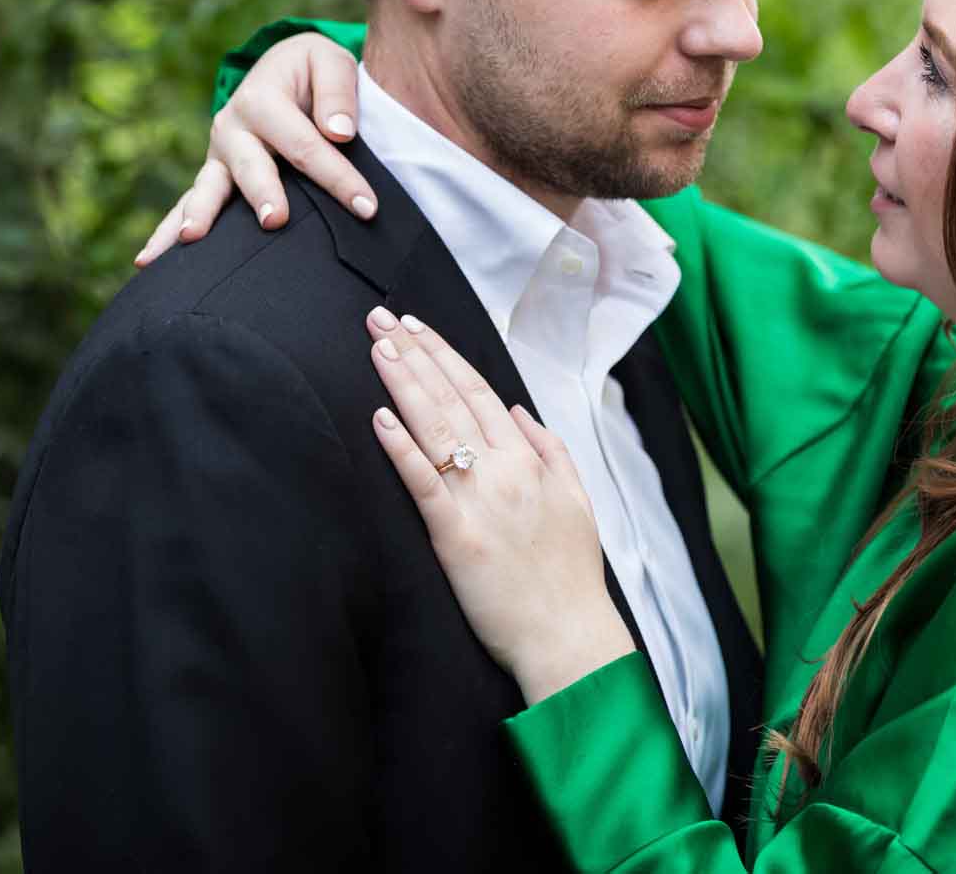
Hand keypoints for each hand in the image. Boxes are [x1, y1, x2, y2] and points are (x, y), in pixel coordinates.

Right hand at [134, 34, 375, 265]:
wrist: (283, 72)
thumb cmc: (311, 72)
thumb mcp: (330, 62)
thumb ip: (337, 92)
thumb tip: (338, 131)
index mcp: (261, 98)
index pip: (305, 145)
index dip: (338, 177)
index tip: (367, 207)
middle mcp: (232, 127)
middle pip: (251, 166)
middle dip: (264, 193)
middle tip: (276, 220)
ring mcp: (218, 156)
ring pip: (208, 188)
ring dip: (200, 213)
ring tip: (192, 237)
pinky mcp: (214, 177)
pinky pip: (187, 206)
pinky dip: (166, 232)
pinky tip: (148, 261)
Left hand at [364, 307, 635, 704]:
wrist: (569, 635)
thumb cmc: (570, 576)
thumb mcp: (577, 501)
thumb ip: (550, 450)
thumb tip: (520, 412)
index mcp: (529, 460)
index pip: (479, 392)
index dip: (444, 355)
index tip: (416, 327)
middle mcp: (505, 470)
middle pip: (451, 398)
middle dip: (414, 354)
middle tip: (380, 318)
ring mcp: (480, 500)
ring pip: (435, 428)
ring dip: (404, 383)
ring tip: (378, 348)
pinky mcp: (456, 536)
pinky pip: (424, 482)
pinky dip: (402, 448)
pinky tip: (380, 418)